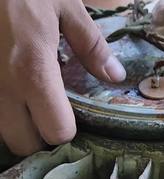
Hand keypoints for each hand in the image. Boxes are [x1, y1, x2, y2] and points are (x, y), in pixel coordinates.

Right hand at [0, 0, 125, 155]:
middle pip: (23, 145)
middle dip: (38, 139)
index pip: (56, 132)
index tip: (69, 118)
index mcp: (32, 71)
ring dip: (17, 128)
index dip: (66, 131)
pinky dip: (3, 112)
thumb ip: (91, 45)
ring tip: (29, 107)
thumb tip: (116, 75)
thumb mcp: (63, 4)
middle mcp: (3, 88)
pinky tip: (12, 94)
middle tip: (46, 119)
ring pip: (2, 132)